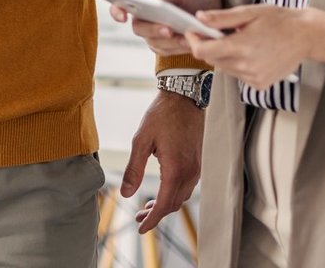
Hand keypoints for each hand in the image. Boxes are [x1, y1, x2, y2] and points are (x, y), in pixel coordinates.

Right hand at [108, 0, 222, 56]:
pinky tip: (190, 43)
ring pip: (153, 42)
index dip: (117, 12)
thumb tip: (153, 3)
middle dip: (153, 29)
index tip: (123, 17)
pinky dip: (178, 48)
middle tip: (168, 30)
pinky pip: (166, 51)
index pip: (120, 5)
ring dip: (170, 41)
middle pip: (138, 28)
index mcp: (142, 0)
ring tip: (186, 37)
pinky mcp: (164, 47)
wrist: (212, 12)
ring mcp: (152, 35)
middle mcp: (143, 18)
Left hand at [122, 88, 203, 233]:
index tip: (141, 228)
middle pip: (174, 204)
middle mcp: (190, 172)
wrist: (184, 97)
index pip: (165, 205)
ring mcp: (196, 168)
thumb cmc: (162, 115)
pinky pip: (187, 187)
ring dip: (166, 205)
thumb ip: (134, 169)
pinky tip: (162, 191)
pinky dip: (174, 194)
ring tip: (147, 206)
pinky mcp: (197, 162)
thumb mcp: (141, 141)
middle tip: (139, 217)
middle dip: (157, 214)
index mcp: (175, 169)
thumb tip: (126, 193)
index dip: (153, 220)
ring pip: (181, 197)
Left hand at [186, 4, 318, 89]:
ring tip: (238, 41)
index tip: (192, 31)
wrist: (306, 37)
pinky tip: (249, 53)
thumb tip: (199, 18)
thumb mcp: (249, 12)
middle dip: (208, 46)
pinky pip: (237, 75)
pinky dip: (236, 65)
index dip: (193, 41)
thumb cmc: (279, 21)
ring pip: (224, 68)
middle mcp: (246, 66)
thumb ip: (222, 18)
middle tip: (216, 32)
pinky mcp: (260, 85)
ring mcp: (254, 78)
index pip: (203, 51)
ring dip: (223, 56)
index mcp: (241, 47)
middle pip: (211, 60)